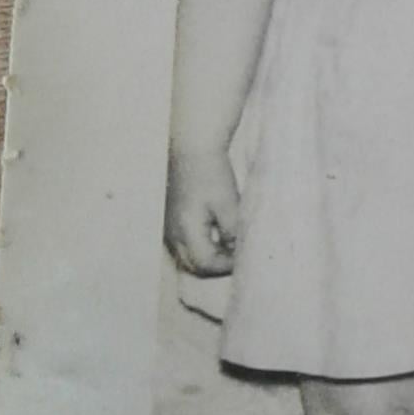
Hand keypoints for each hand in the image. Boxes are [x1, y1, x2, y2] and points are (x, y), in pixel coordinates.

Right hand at [165, 149, 240, 276]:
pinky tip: (218, 235)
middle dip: (217, 266)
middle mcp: (173, 234)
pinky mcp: (172, 220)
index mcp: (186, 231)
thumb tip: (235, 250)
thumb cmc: (211, 174)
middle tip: (238, 257)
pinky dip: (202, 247)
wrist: (191, 149)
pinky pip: (185, 244)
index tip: (244, 258)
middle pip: (194, 265)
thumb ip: (232, 231)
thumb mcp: (228, 203)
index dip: (227, 266)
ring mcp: (170, 228)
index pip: (206, 263)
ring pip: (188, 256)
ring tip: (231, 246)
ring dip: (209, 257)